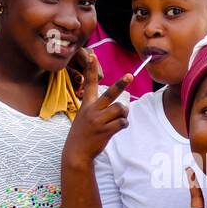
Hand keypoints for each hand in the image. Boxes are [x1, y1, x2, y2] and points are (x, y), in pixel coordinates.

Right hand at [62, 52, 130, 168]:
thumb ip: (97, 108)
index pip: (89, 83)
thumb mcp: (84, 116)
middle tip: (130, 76)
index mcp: (86, 104)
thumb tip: (120, 105)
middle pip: (110, 94)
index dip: (91, 69)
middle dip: (121, 84)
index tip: (92, 55)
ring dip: (124, 113)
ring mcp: (98, 121)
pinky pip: (122, 123)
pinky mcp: (105, 131)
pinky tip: (118, 127)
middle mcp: (92, 110)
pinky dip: (123, 124)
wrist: (76, 152)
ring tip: (120, 118)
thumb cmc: (83, 133)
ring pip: (120, 109)